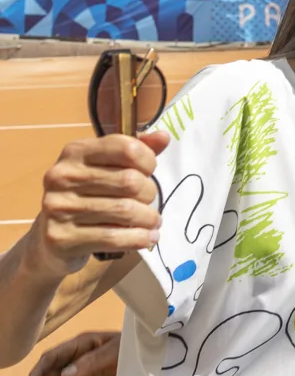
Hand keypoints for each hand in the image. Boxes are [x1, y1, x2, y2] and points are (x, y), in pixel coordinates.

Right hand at [32, 132, 169, 279]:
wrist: (49, 237)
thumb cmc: (86, 196)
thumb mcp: (107, 167)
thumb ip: (136, 151)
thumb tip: (164, 136)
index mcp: (76, 152)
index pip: (127, 148)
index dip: (148, 161)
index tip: (149, 173)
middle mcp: (62, 176)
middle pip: (130, 181)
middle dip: (149, 194)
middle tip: (149, 203)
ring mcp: (58, 207)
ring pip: (125, 210)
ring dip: (148, 219)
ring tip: (153, 222)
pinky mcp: (60, 237)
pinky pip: (113, 237)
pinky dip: (139, 238)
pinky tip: (148, 238)